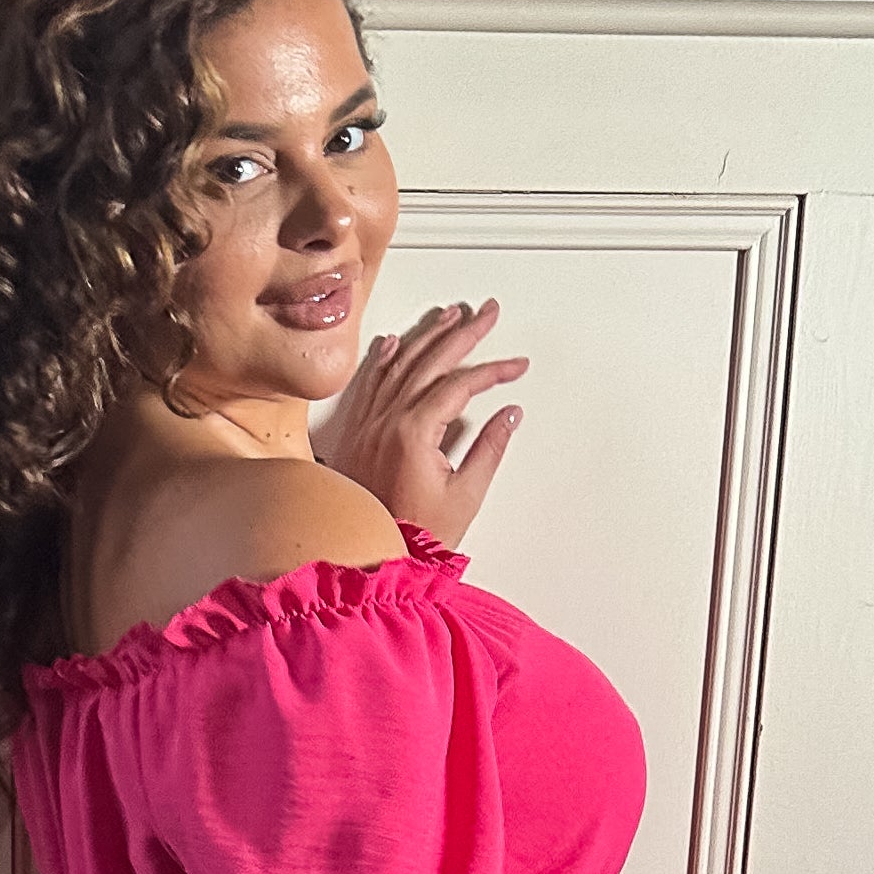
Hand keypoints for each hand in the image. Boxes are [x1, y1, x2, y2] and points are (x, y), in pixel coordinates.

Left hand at [311, 298, 527, 545]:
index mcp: (414, 433)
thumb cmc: (413, 537)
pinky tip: (393, 341)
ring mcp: (368, 425)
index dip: (493, 370)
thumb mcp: (465, 497)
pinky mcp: (357, 434)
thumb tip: (509, 416)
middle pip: (430, 361)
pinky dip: (384, 359)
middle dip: (463, 333)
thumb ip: (489, 450)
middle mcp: (387, 421)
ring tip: (450, 315)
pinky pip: (371, 384)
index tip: (516, 366)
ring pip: (399, 364)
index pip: (460, 384)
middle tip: (488, 312)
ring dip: (427, 335)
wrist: (366, 560)